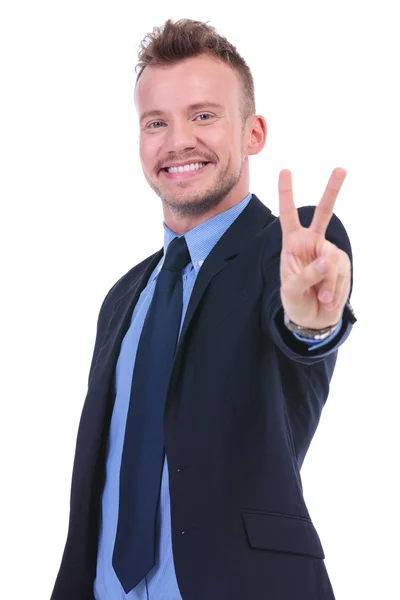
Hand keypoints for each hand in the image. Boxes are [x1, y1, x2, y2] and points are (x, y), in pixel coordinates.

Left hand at [278, 167, 350, 329]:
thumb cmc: (296, 301)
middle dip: (332, 191)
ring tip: (320, 297)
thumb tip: (328, 260)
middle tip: (341, 169)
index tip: (285, 170)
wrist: (314, 318)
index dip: (286, 194)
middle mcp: (311, 242)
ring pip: (331, 260)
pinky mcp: (342, 264)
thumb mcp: (292, 291)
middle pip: (323, 213)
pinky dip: (333, 289)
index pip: (288, 215)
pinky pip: (340, 274)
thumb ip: (307, 275)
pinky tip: (327, 298)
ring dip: (326, 283)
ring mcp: (328, 252)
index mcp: (292, 243)